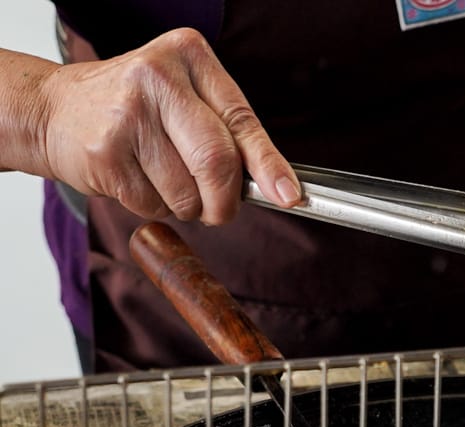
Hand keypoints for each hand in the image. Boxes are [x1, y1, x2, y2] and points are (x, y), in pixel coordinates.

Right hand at [36, 28, 298, 223]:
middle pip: (217, 160)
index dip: (268, 165)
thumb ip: (230, 134)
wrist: (55, 109)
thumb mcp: (186, 100)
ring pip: (186, 191)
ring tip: (165, 181)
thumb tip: (281, 189)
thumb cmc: (135, 109)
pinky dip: (156, 207)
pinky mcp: (104, 151)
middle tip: (220, 212)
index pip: (241, 120)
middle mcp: (158, 77)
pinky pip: (153, 203)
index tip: (289, 196)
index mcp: (190, 56)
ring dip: (187, 206)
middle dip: (225, 200)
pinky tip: (137, 180)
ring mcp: (127, 113)